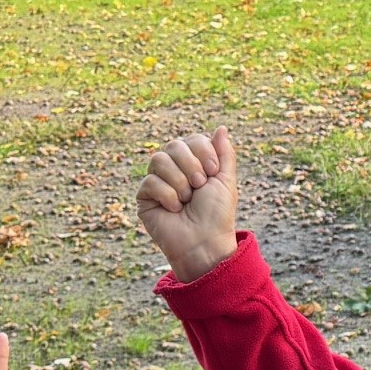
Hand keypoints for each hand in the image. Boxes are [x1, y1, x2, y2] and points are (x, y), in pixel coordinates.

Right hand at [136, 127, 238, 281]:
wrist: (204, 241)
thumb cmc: (217, 213)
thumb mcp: (226, 180)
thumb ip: (224, 153)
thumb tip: (222, 128)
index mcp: (194, 163)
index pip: (192, 140)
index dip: (203, 152)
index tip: (212, 172)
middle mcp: (174, 169)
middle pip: (173, 146)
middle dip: (191, 166)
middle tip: (199, 186)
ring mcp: (158, 181)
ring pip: (159, 160)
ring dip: (180, 182)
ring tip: (187, 200)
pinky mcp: (144, 196)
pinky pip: (150, 182)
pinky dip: (168, 196)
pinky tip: (174, 209)